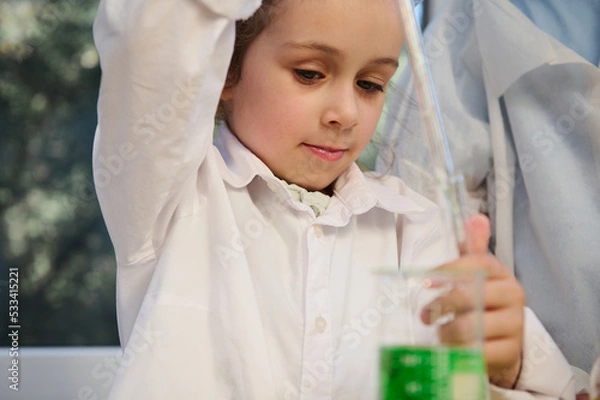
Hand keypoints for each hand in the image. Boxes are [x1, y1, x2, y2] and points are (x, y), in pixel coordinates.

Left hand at [424, 214, 524, 387]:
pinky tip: (452, 348)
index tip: (426, 280)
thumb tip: (476, 218)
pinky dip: (457, 350)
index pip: (477, 264)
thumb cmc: (483, 304)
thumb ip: (472, 249)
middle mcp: (514, 296)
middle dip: (440, 304)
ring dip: (446, 330)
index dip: (449, 269)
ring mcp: (515, 325)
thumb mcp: (477, 275)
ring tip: (440, 331)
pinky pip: (476, 352)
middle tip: (425, 314)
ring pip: (469, 326)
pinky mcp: (510, 352)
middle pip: (469, 295)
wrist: (503, 343)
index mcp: (503, 274)